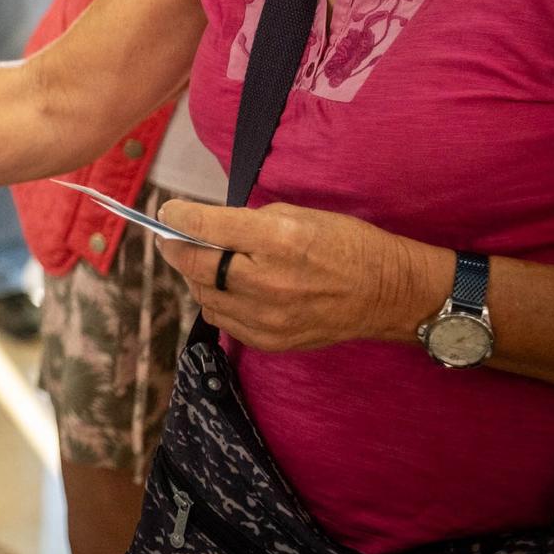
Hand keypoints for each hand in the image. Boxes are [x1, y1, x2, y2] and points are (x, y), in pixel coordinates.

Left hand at [155, 199, 446, 352]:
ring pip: (204, 295)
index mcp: (277, 240)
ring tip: (211, 263)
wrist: (386, 293)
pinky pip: (222, 320)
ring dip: (198, 277)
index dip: (178, 218)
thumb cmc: (344, 243)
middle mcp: (268, 281)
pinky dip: (217, 301)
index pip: (207, 228)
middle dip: (178, 249)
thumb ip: (245, 220)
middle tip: (175, 238)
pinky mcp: (270, 341)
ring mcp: (267, 318)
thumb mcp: (297, 215)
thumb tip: (201, 224)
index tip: (166, 213)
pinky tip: (230, 289)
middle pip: (196, 266)